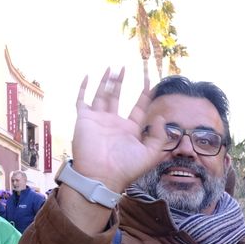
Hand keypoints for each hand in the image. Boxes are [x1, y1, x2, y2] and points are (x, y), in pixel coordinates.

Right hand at [68, 68, 166, 192]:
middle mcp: (114, 123)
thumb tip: (161, 117)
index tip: (149, 80)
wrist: (100, 176)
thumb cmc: (126, 168)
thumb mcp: (150, 154)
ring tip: (112, 68)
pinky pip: (82, 100)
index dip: (144, 93)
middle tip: (125, 67)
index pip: (138, 107)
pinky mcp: (84, 119)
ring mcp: (98, 120)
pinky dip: (84, 88)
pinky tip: (89, 75)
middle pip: (118, 96)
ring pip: (102, 94)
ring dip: (107, 81)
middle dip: (121, 82)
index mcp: (129, 129)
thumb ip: (159, 136)